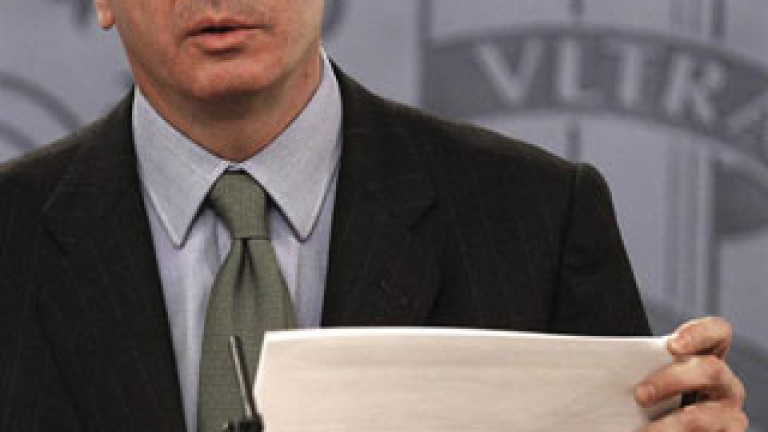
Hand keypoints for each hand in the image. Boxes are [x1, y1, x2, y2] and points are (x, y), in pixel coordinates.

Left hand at [634, 317, 747, 431]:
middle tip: (640, 395)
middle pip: (710, 369)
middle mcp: (724, 382)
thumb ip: (642, 367)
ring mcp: (729, 412)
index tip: (672, 346)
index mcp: (707, 357)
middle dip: (671, 381)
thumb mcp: (650, 378)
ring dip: (670, 425)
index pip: (717, 332)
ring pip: (704, 415)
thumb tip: (607, 365)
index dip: (699, 333)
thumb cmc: (652, 399)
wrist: (659, 429)